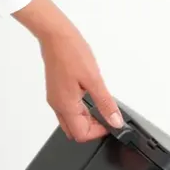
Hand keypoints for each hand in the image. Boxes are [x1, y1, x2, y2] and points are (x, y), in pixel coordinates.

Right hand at [13, 0, 122, 140]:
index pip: (81, 135)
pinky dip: (79, 110)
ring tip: (98, 104)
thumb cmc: (71, 52)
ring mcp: (55, 98)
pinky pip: (67, 109)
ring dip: (85, 119)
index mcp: (66, 106)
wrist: (55, 35)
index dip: (98, 132)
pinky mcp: (56, 91)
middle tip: (105, 115)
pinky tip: (88, 96)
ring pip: (70, 121)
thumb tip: (115, 120)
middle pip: (74, 131)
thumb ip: (105, 103)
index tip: (110, 121)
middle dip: (92, 128)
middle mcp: (57, 105)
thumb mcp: (94, 79)